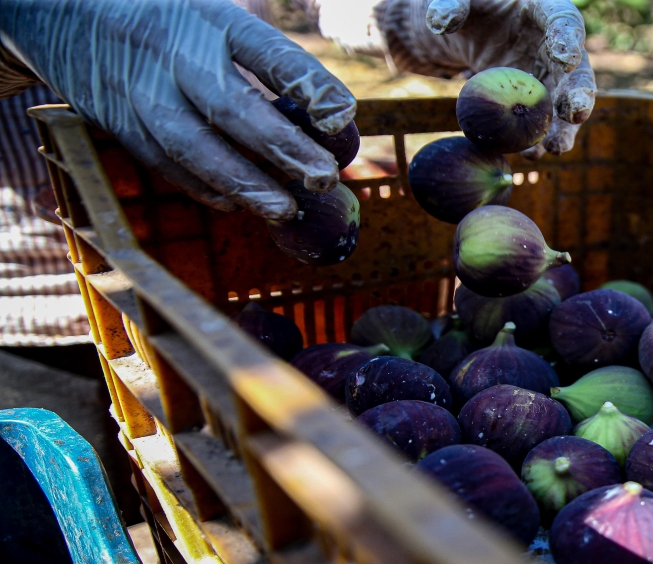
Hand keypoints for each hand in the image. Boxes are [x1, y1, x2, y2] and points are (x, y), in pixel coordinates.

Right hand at [0, 0, 356, 219]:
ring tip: (284, 209)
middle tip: (322, 178)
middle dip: (279, 146)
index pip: (265, 50)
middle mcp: (174, 52)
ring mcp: (142, 90)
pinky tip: (235, 204)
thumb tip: (330, 115)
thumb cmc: (171, 21)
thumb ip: (264, 58)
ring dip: (241, 182)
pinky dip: (201, 187)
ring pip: (191, 144)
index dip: (305, 83)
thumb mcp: (214, 16)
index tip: (342, 115)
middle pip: (229, 104)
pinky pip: (163, 161)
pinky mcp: (118, 121)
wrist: (65, 12)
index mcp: (211, 19)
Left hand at [318, 0, 594, 156]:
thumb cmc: (478, 6)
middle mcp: (559, 48)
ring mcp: (551, 78)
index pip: (565, 21)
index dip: (568, 40)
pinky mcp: (537, 101)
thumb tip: (441, 23)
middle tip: (574, 112)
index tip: (565, 58)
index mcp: (548, 11)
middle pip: (578, 72)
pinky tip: (527, 154)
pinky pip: (543, 122)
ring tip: (555, 148)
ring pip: (566, 106)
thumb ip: (453, 4)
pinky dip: (537, 138)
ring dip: (564, 128)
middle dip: (579, 94)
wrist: (478, 30)